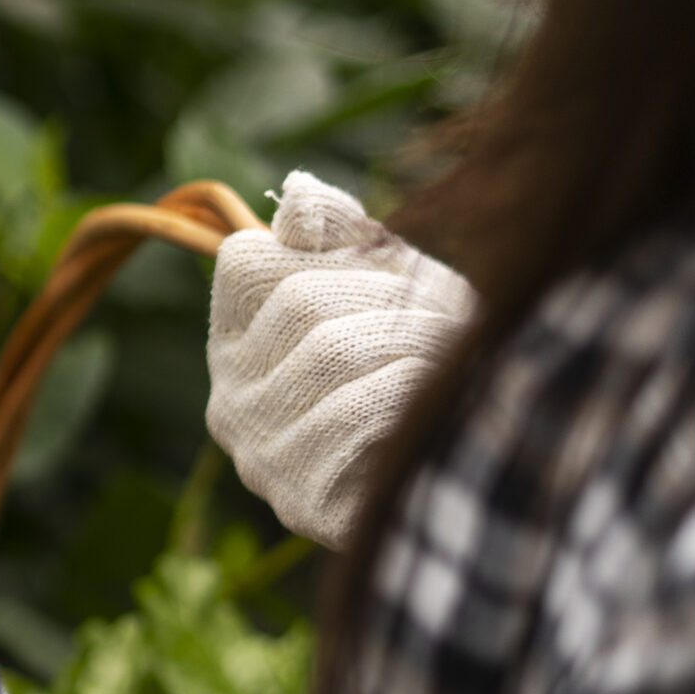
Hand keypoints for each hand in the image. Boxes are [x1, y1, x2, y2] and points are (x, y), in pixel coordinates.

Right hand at [206, 171, 476, 548]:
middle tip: (448, 311)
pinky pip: (353, 418)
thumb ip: (339, 236)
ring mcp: (259, 455)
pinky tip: (434, 401)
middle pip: (299, 303)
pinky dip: (408, 397)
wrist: (466, 478)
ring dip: (412, 344)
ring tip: (450, 354)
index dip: (330, 252)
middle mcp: (228, 401)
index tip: (390, 268)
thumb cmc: (425, 364)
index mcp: (235, 343)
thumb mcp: (386, 283)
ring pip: (330, 354)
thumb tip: (298, 191)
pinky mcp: (301, 502)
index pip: (247, 261)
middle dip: (388, 296)